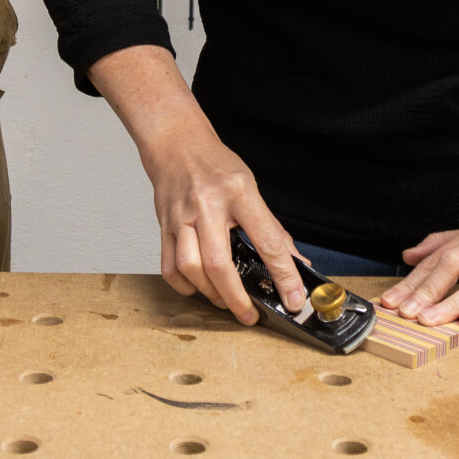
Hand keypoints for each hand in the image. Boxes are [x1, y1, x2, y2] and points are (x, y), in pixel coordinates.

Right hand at [145, 131, 307, 325]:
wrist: (176, 143)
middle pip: (219, 262)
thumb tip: (294, 261)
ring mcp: (181, 216)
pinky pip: (169, 267)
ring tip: (226, 300)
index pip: (266, 241)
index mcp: (238, 192)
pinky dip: (184, 285)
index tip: (293, 298)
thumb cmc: (215, 165)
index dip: (283, 274)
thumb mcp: (251, 187)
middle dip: (237, 297)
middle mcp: (208, 205)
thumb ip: (271, 228)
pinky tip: (199, 288)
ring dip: (210, 293)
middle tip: (250, 315)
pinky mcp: (164, 226)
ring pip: (190, 267)